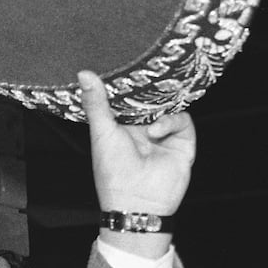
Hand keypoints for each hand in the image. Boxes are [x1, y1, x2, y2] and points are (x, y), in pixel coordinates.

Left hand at [79, 71, 195, 256]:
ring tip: (147, 112)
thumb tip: (84, 74)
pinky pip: (183, 121)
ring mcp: (164, 134)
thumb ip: (96, 104)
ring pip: (170, 107)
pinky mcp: (182, 142)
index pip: (128, 97)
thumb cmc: (113, 171)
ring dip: (160, 107)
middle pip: (152, 99)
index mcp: (122, 125)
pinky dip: (171, 121)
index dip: (127, 84)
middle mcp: (143, 128)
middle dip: (150, 89)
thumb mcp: (102, 132)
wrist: (137, 203)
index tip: (125, 64)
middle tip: (146, 72)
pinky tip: (155, 131)